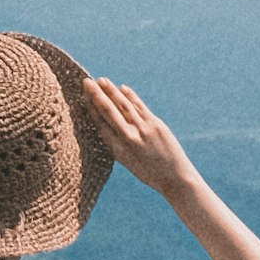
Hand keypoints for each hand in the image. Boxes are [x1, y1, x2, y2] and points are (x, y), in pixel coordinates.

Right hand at [73, 73, 192, 198]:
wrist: (176, 179)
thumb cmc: (149, 173)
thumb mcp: (128, 162)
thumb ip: (117, 144)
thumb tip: (105, 125)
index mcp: (119, 150)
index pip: (100, 125)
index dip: (91, 109)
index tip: (83, 97)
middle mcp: (129, 138)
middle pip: (109, 112)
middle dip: (97, 96)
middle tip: (86, 82)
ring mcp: (143, 130)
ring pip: (124, 106)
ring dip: (112, 92)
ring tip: (102, 80)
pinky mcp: (156, 125)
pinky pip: (140, 107)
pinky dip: (131, 97)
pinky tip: (123, 88)